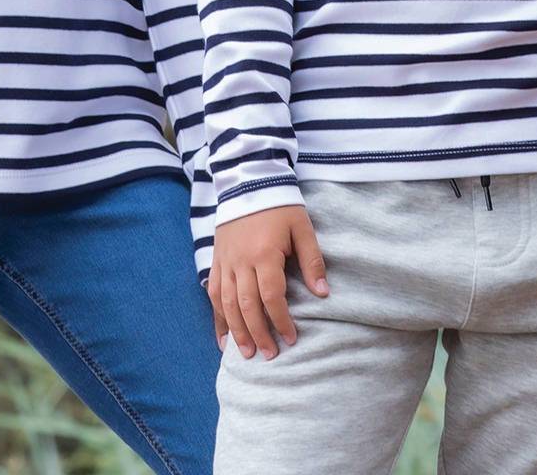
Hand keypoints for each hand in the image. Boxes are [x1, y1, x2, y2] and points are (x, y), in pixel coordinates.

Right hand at [208, 204, 327, 359]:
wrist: (248, 180)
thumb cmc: (280, 205)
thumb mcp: (302, 227)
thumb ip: (312, 260)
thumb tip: (323, 293)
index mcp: (264, 253)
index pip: (272, 296)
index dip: (282, 320)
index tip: (292, 338)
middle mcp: (241, 261)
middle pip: (247, 306)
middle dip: (259, 334)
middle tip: (271, 356)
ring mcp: (225, 261)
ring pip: (227, 304)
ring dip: (237, 332)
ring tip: (248, 355)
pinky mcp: (216, 260)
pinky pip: (213, 294)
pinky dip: (218, 318)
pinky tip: (224, 340)